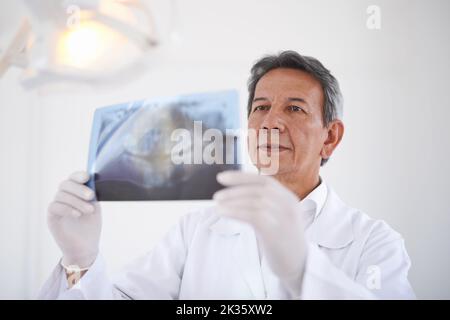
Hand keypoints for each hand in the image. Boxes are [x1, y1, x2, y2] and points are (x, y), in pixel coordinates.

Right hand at [47, 171, 101, 268]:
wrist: (86, 246)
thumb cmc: (91, 225)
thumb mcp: (95, 207)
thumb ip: (92, 194)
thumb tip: (93, 181)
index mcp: (75, 191)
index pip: (73, 178)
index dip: (78, 175)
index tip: (87, 177)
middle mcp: (64, 196)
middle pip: (65, 184)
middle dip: (79, 189)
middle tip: (90, 196)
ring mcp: (57, 206)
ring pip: (61, 195)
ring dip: (77, 201)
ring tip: (89, 211)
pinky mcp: (51, 217)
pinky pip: (54, 207)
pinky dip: (67, 209)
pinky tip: (77, 215)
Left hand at [214, 171, 307, 296]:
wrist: (298, 265)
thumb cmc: (282, 242)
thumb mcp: (277, 218)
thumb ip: (264, 205)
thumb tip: (234, 195)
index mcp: (289, 198)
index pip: (264, 181)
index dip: (242, 177)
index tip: (223, 177)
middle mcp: (288, 204)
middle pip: (258, 189)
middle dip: (235, 189)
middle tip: (216, 195)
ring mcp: (283, 217)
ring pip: (254, 201)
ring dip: (232, 201)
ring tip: (217, 205)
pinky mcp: (276, 231)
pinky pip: (252, 215)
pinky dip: (234, 211)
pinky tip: (222, 213)